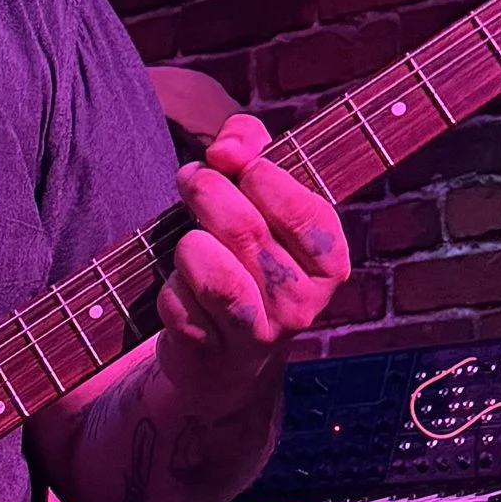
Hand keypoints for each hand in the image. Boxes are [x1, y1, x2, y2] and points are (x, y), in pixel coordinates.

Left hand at [157, 114, 348, 403]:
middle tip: (192, 180)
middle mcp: (302, 304)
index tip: (232, 160)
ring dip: (189, 243)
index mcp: (329, 263)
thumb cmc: (245, 256)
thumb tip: (227, 148)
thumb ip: (252, 149)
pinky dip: (171, 285)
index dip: (261, 175)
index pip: (304, 212)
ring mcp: (258, 334)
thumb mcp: (260, 197)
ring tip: (190, 238)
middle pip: (245, 231)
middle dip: (208, 192)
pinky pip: (179, 301)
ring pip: (212, 272)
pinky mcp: (211, 353)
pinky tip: (182, 286)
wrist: (223, 352)